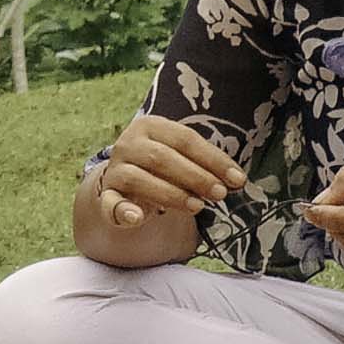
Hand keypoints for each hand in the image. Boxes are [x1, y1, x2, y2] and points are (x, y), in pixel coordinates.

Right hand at [89, 113, 246, 236]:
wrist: (125, 181)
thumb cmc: (163, 167)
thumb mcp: (183, 158)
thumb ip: (205, 166)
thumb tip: (237, 180)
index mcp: (150, 126)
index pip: (185, 139)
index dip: (213, 159)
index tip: (237, 179)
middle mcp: (128, 143)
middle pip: (162, 157)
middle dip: (196, 176)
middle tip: (220, 194)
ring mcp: (115, 169)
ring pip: (140, 179)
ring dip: (172, 194)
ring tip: (198, 207)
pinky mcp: (107, 196)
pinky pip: (111, 204)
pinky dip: (123, 211)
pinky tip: (138, 218)